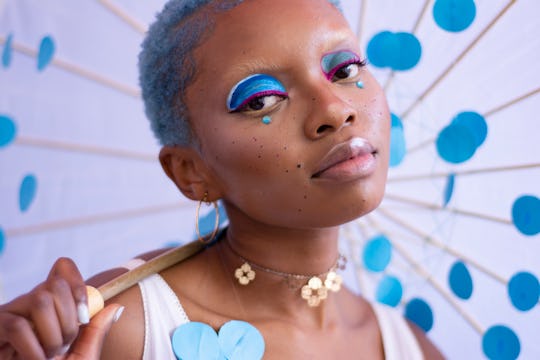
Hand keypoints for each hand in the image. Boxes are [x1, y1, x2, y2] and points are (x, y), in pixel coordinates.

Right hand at [0, 258, 121, 358]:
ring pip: (39, 300)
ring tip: (48, 356)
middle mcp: (28, 304)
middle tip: (63, 346)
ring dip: (52, 334)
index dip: (77, 284)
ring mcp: (8, 314)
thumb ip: (96, 333)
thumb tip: (116, 306)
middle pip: (56, 284)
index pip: (62, 268)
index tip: (85, 316)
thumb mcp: (82, 356)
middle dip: (69, 319)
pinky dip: (34, 349)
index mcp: (51, 305)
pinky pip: (17, 326)